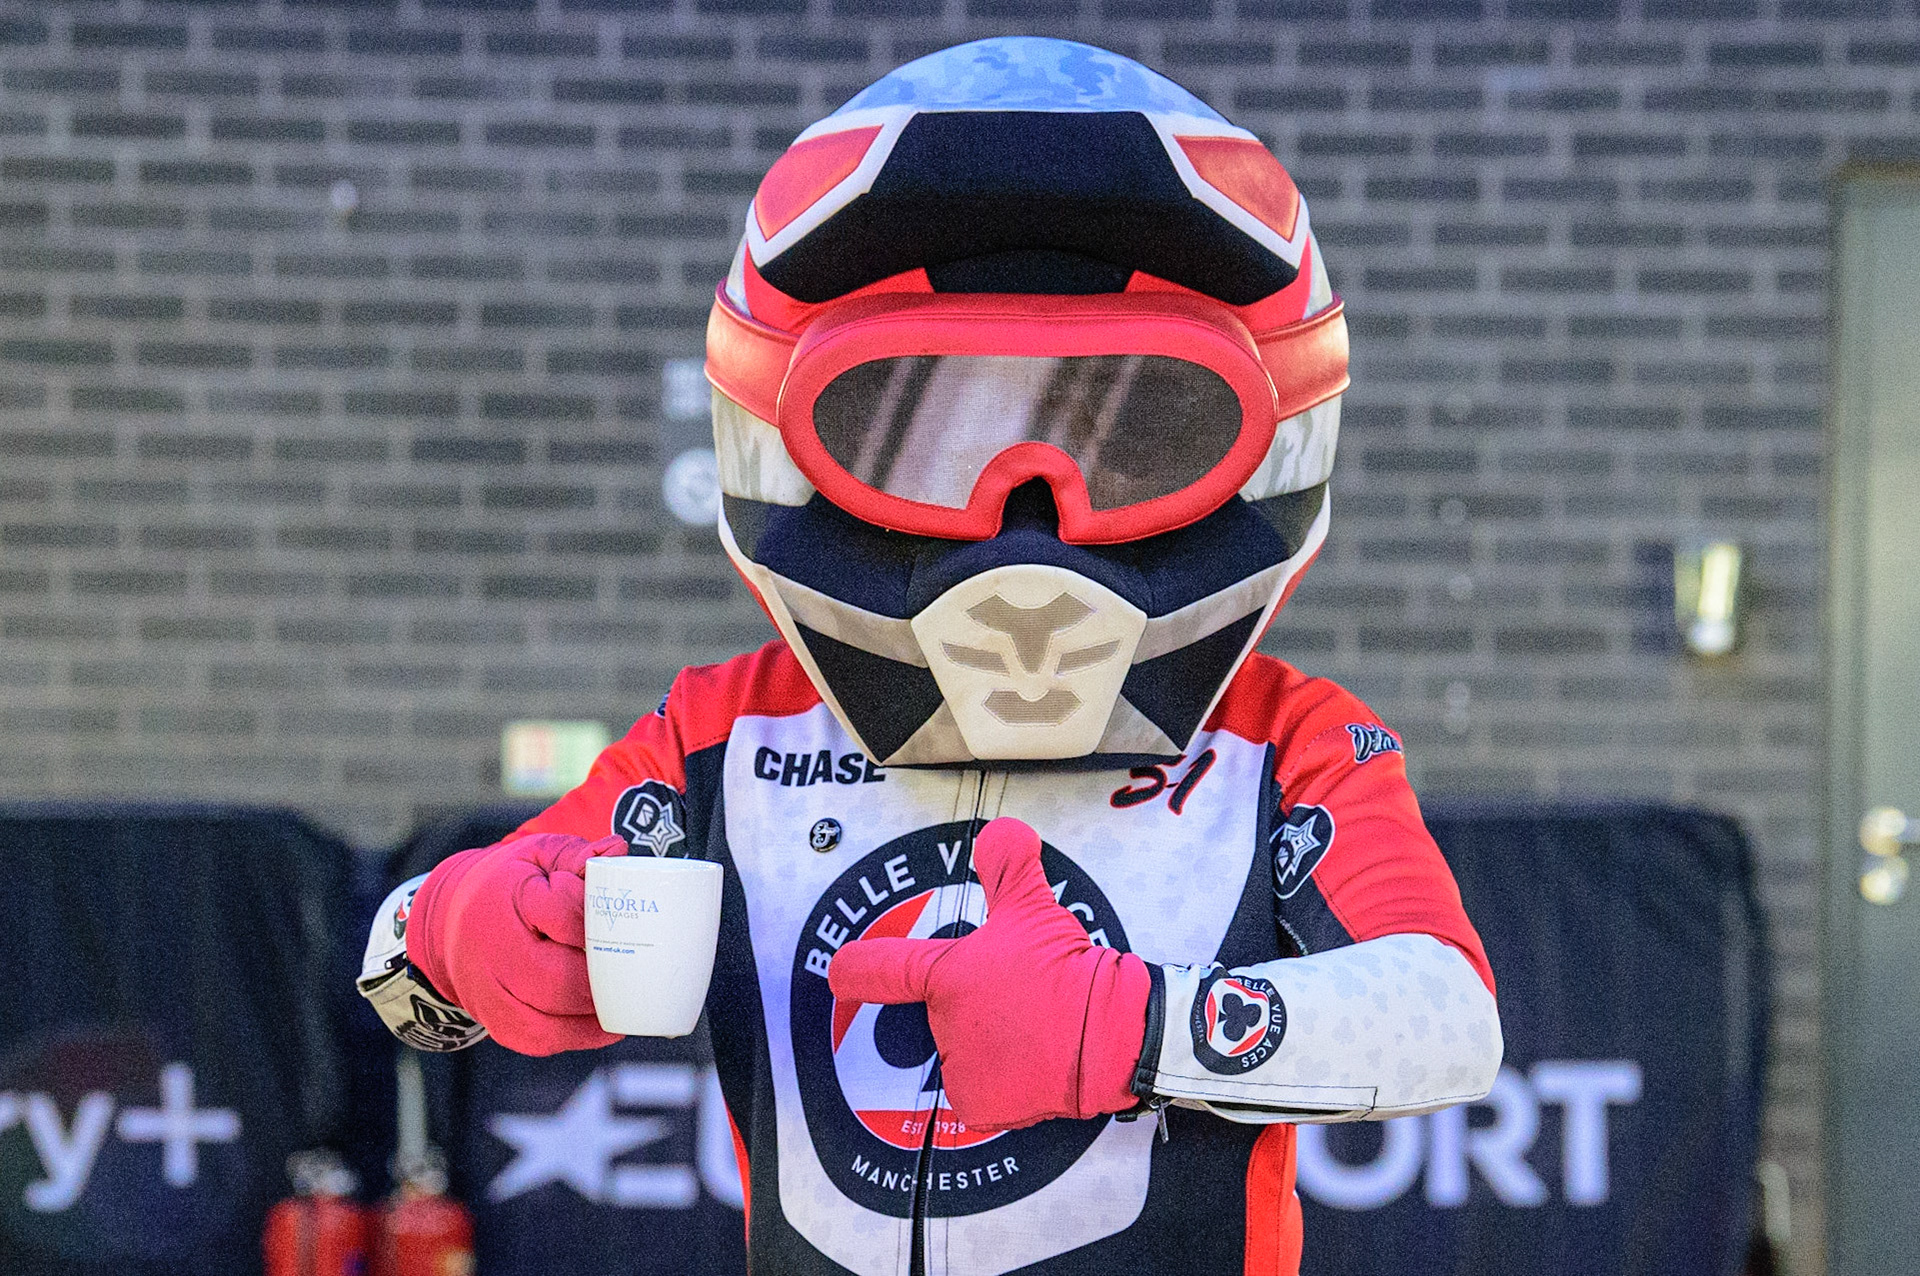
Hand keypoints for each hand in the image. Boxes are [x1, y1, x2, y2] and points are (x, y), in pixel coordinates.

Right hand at [406, 832, 628, 1055]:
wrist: (449, 921)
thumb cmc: (506, 885)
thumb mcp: (537, 855)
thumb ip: (577, 854)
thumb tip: (617, 850)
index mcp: (509, 898)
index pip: (566, 914)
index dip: (599, 920)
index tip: (615, 918)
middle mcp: (494, 950)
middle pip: (560, 978)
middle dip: (603, 978)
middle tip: (633, 972)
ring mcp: (490, 992)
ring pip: (550, 1020)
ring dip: (594, 1017)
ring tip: (625, 1003)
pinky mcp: (494, 1021)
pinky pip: (540, 1040)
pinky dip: (576, 1036)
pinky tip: (602, 1024)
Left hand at [828, 817, 1148, 1130]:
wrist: (1108, 1035)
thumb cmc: (1068, 974)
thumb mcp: (1034, 908)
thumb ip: (1008, 866)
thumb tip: (1005, 831)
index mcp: (945, 975)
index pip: (887, 970)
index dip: (858, 969)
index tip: (841, 971)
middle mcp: (944, 1026)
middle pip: (945, 1016)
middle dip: (976, 1008)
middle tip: (1020, 995)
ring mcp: (961, 1069)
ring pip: (966, 1054)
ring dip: (993, 1044)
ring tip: (1035, 1027)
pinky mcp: (980, 1106)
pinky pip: (983, 1092)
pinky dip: (1007, 1082)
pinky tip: (1036, 1060)